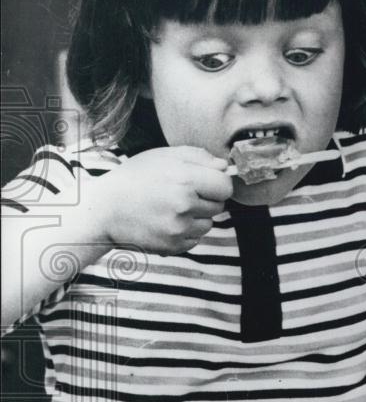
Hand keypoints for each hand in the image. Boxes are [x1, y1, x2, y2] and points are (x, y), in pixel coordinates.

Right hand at [91, 146, 232, 254]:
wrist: (103, 210)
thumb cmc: (135, 178)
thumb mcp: (164, 156)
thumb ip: (200, 157)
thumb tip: (225, 167)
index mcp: (185, 179)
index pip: (226, 186)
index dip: (217, 183)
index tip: (206, 182)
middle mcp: (184, 205)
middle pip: (219, 206)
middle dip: (206, 200)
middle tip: (182, 194)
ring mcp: (178, 228)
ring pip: (208, 224)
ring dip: (197, 217)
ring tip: (171, 209)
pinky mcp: (172, 246)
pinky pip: (195, 239)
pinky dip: (186, 233)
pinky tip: (166, 222)